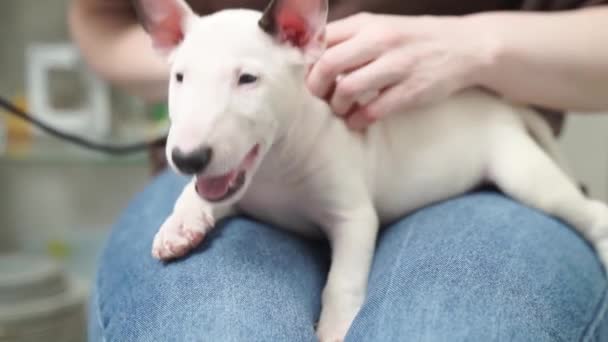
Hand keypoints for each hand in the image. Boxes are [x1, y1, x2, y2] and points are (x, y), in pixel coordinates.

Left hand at [307, 13, 493, 129]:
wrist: (466, 47)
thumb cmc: (415, 40)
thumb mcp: (381, 27)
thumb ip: (350, 38)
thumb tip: (311, 56)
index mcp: (367, 24)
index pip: (321, 39)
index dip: (306, 61)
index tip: (305, 75)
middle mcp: (380, 41)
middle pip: (328, 64)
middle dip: (315, 87)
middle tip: (318, 98)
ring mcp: (397, 65)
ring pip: (347, 88)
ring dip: (336, 105)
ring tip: (340, 110)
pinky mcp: (411, 91)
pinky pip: (373, 110)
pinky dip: (358, 120)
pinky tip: (357, 121)